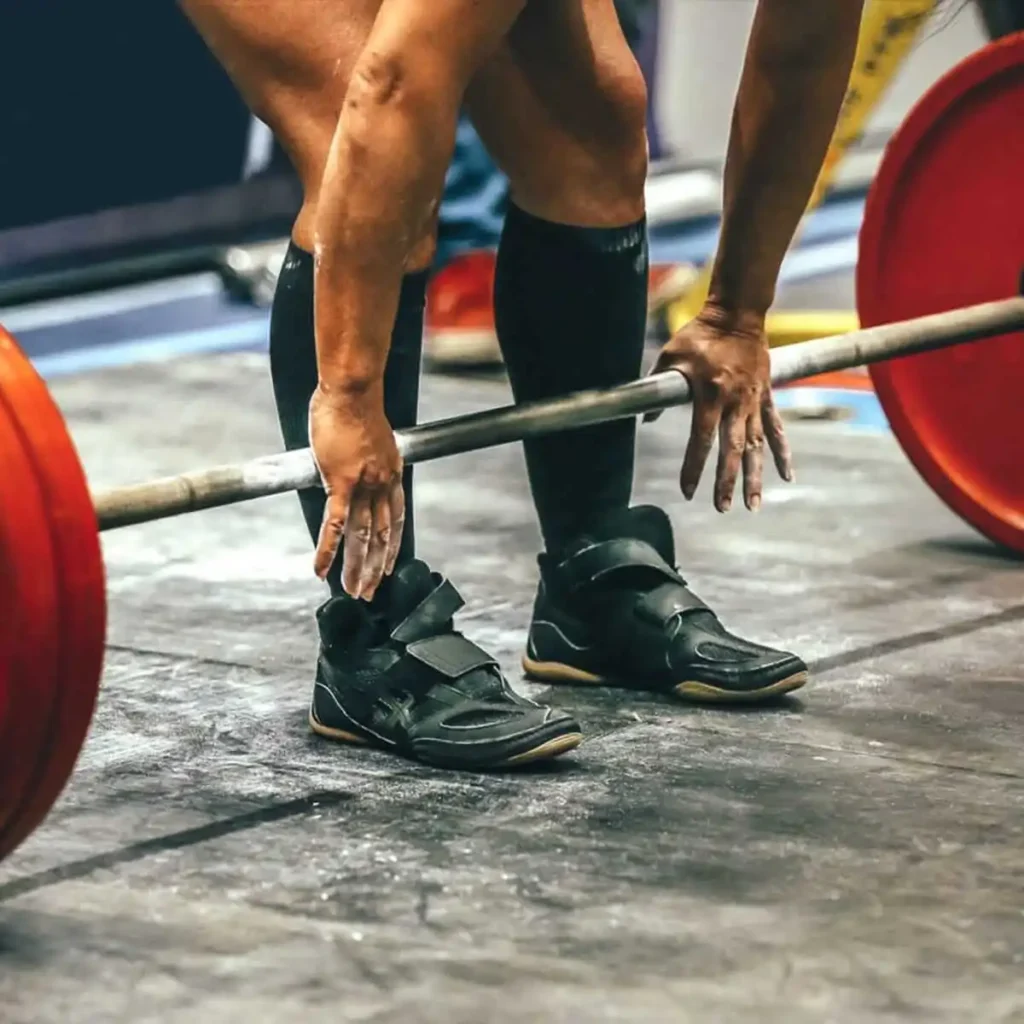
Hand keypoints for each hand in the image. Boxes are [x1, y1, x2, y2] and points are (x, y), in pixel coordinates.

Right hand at [309, 384, 403, 599]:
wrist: (353, 391)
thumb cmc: (355, 406)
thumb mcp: (370, 438)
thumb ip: (365, 458)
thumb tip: (351, 464)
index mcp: (390, 474)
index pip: (395, 520)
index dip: (392, 546)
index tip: (387, 567)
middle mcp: (382, 484)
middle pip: (381, 536)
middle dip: (374, 567)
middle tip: (367, 591)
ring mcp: (364, 486)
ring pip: (361, 536)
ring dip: (355, 566)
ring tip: (350, 589)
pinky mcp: (342, 483)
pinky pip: (335, 524)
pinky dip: (327, 550)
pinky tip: (321, 569)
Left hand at [647, 306, 792, 511]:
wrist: (737, 313)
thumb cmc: (699, 334)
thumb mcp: (670, 356)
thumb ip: (656, 387)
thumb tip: (644, 418)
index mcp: (709, 394)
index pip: (700, 440)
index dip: (693, 467)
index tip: (687, 491)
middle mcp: (734, 402)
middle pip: (732, 450)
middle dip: (726, 481)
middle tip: (721, 508)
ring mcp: (753, 401)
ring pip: (757, 446)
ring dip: (755, 477)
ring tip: (753, 505)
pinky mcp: (766, 396)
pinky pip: (777, 429)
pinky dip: (782, 453)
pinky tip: (787, 476)